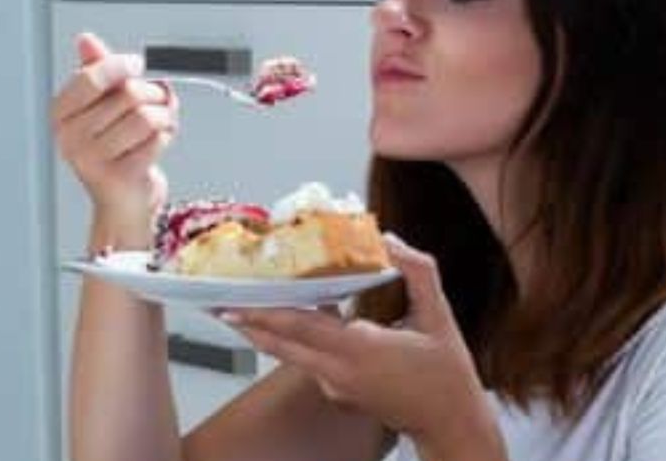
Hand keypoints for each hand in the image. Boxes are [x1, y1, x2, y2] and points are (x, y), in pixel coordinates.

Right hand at [51, 32, 177, 242]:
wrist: (125, 200)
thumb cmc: (116, 150)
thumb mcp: (103, 106)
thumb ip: (97, 71)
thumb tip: (85, 40)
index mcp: (61, 115)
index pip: (90, 78)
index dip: (120, 66)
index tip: (137, 64)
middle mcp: (70, 137)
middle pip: (127, 96)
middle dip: (153, 95)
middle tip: (158, 101)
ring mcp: (92, 159)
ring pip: (145, 117)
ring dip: (164, 116)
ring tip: (161, 122)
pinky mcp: (118, 175)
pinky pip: (156, 140)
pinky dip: (166, 137)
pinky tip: (159, 142)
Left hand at [222, 235, 505, 460]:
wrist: (449, 423)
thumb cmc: (446, 374)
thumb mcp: (439, 316)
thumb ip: (418, 273)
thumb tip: (391, 241)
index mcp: (360, 351)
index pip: (300, 328)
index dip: (262, 314)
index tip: (231, 302)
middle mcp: (338, 372)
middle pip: (280, 344)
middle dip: (246, 321)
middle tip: (215, 301)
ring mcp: (334, 386)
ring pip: (289, 353)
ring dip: (265, 329)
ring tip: (240, 305)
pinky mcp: (336, 392)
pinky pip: (307, 360)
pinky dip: (294, 339)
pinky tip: (293, 316)